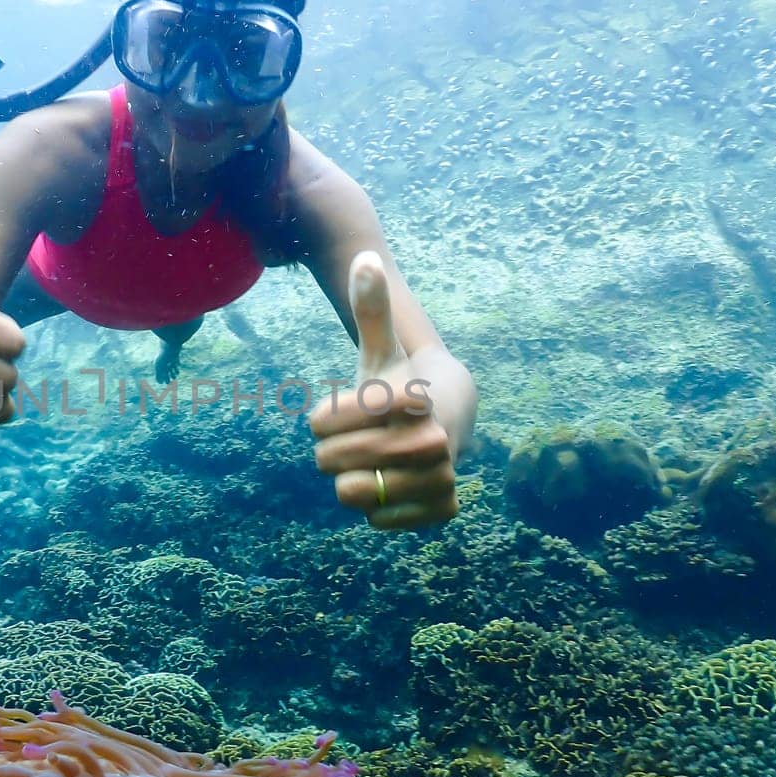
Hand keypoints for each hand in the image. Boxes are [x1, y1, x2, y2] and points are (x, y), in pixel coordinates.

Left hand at [310, 252, 459, 528]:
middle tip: (344, 443)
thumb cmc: (401, 384)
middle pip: (334, 458)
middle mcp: (432, 439)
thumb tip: (365, 256)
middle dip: (330, 451)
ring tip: (363, 464)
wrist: (451, 422)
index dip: (324, 416)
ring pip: (352, 493)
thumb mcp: (383, 349)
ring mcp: (439, 478)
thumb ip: (371, 309)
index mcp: (411, 398)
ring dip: (347, 479)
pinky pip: (377, 520)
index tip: (332, 411)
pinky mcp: (441, 509)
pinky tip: (386, 485)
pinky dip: (373, 507)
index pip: (331, 417)